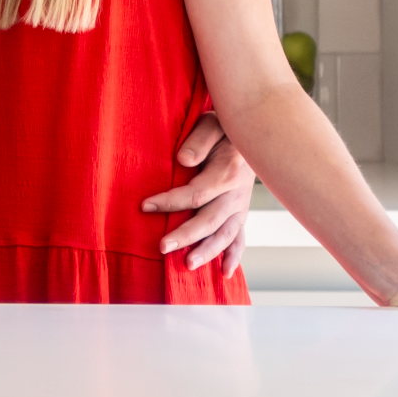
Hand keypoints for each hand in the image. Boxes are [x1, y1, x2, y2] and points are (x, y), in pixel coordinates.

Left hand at [143, 114, 254, 271]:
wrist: (252, 133)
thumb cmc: (225, 127)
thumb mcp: (213, 123)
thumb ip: (199, 140)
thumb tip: (183, 160)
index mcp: (227, 173)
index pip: (196, 194)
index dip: (170, 202)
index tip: (145, 206)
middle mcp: (237, 195)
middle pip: (210, 221)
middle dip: (186, 235)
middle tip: (162, 247)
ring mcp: (240, 206)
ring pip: (225, 235)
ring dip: (207, 252)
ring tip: (187, 264)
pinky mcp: (241, 212)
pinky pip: (240, 238)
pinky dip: (234, 256)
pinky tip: (225, 273)